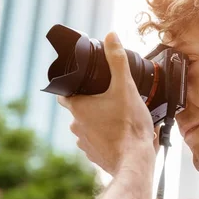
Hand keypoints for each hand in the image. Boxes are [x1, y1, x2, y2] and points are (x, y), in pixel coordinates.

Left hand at [57, 32, 156, 175]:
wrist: (135, 162)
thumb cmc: (129, 126)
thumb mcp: (125, 87)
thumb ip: (117, 60)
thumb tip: (110, 35)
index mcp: (78, 108)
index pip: (63, 93)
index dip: (70, 85)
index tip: (82, 82)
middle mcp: (76, 126)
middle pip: (78, 109)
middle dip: (91, 102)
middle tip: (108, 97)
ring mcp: (84, 143)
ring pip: (87, 126)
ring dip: (98, 120)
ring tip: (118, 116)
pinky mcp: (95, 156)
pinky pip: (96, 142)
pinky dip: (105, 137)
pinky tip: (120, 133)